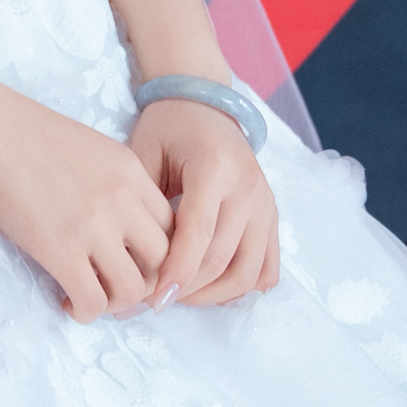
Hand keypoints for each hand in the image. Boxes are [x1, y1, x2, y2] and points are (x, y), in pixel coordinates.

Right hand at [0, 88, 175, 321]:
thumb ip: (112, 183)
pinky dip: (84, 311)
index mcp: (131, 171)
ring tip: (92, 297)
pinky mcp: (61, 249)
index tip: (134, 262)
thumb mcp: (90, 148)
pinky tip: (67, 300)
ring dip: (115, 303)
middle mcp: (122, 200)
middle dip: (144, 282)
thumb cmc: (26, 134)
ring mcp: (93, 226)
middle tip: (116, 286)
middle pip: (162, 261)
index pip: (172, 226)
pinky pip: (92, 301)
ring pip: (133, 289)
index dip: (158, 253)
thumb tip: (115, 227)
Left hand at [128, 97, 279, 309]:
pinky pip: (268, 267)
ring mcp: (265, 204)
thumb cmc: (167, 128)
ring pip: (249, 271)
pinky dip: (244, 286)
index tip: (153, 300)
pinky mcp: (272, 215)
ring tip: (181, 297)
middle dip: (188, 290)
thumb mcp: (144, 154)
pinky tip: (213, 289)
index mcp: (214, 168)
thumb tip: (134, 262)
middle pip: (222, 258)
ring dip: (215, 294)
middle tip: (155, 303)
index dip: (177, 272)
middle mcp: (247, 188)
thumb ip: (144, 204)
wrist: (204, 104)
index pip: (199, 235)